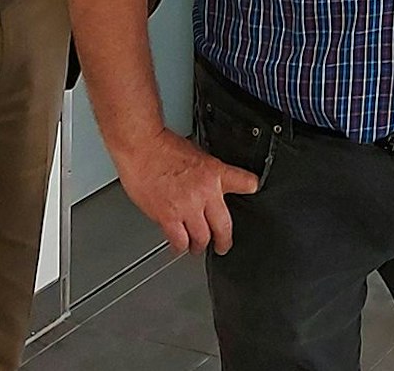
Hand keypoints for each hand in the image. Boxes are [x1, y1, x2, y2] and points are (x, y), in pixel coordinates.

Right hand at [110, 128, 260, 254]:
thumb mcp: (197, 154)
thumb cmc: (162, 146)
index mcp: (214, 173)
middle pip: (224, 226)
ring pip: (201, 238)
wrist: (141, 146)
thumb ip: (207, 173)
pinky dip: (180, 246)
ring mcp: (186, 207)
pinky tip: (179, 246)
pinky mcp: (167, 216)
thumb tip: (210, 185)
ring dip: (200, 246)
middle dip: (224, 241)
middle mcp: (204, 192)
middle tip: (223, 246)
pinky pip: (179, 240)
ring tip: (197, 247)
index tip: (252, 192)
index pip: (245, 183)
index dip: (251, 188)